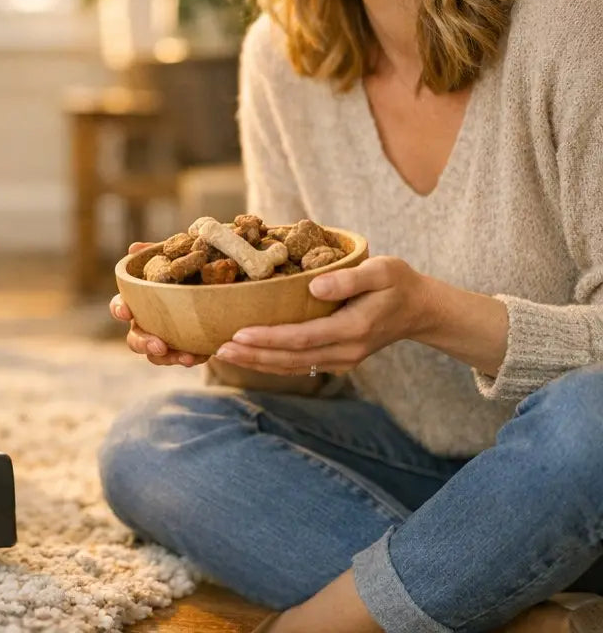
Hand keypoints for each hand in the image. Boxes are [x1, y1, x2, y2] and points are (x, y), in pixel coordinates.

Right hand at [110, 241, 208, 367]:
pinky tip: (198, 355)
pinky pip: (179, 359)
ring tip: (184, 357)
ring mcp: (163, 339)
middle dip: (143, 343)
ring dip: (166, 357)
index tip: (126, 312)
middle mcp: (146, 323)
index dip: (119, 309)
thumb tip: (134, 248)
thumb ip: (155, 255)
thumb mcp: (174, 260)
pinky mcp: (182, 349)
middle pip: (133, 338)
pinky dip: (188, 358)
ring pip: (154, 355)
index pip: (120, 306)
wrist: (216, 290)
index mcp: (138, 302)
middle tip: (159, 345)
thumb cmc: (186, 272)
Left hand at [211, 255, 433, 375]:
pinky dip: (271, 363)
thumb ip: (349, 279)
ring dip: (257, 363)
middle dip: (253, 356)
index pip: (303, 338)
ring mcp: (341, 360)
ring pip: (292, 367)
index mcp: (353, 329)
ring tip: (223, 355)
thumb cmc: (398, 283)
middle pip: (291, 359)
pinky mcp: (336, 360)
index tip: (238, 333)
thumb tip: (315, 286)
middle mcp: (345, 351)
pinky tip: (247, 357)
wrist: (419, 310)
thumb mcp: (382, 271)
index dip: (269, 338)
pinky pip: (298, 365)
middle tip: (218, 348)